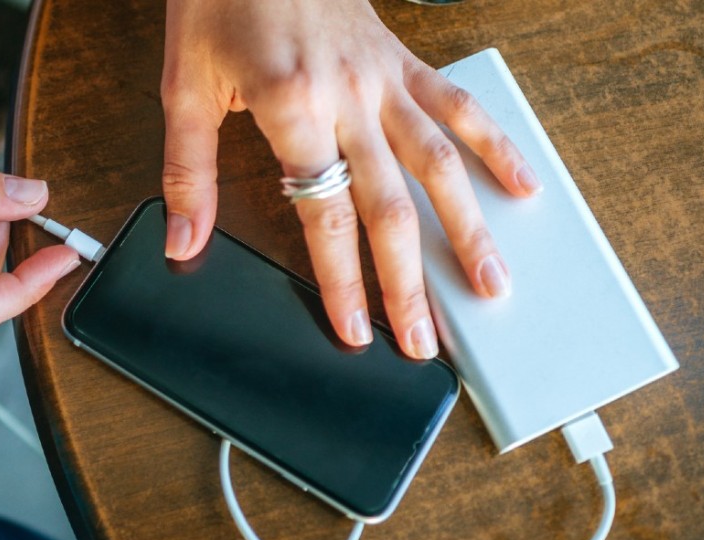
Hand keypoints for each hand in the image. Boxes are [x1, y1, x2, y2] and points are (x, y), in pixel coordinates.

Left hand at [160, 0, 539, 358]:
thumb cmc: (220, 0)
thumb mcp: (185, 86)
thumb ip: (189, 171)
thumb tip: (183, 242)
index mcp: (291, 106)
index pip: (324, 216)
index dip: (343, 282)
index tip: (357, 331)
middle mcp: (349, 97)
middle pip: (390, 206)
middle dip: (410, 283)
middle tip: (424, 340)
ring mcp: (384, 78)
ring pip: (439, 163)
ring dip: (468, 229)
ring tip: (490, 284)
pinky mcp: (402, 59)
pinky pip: (458, 105)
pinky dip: (494, 145)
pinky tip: (521, 186)